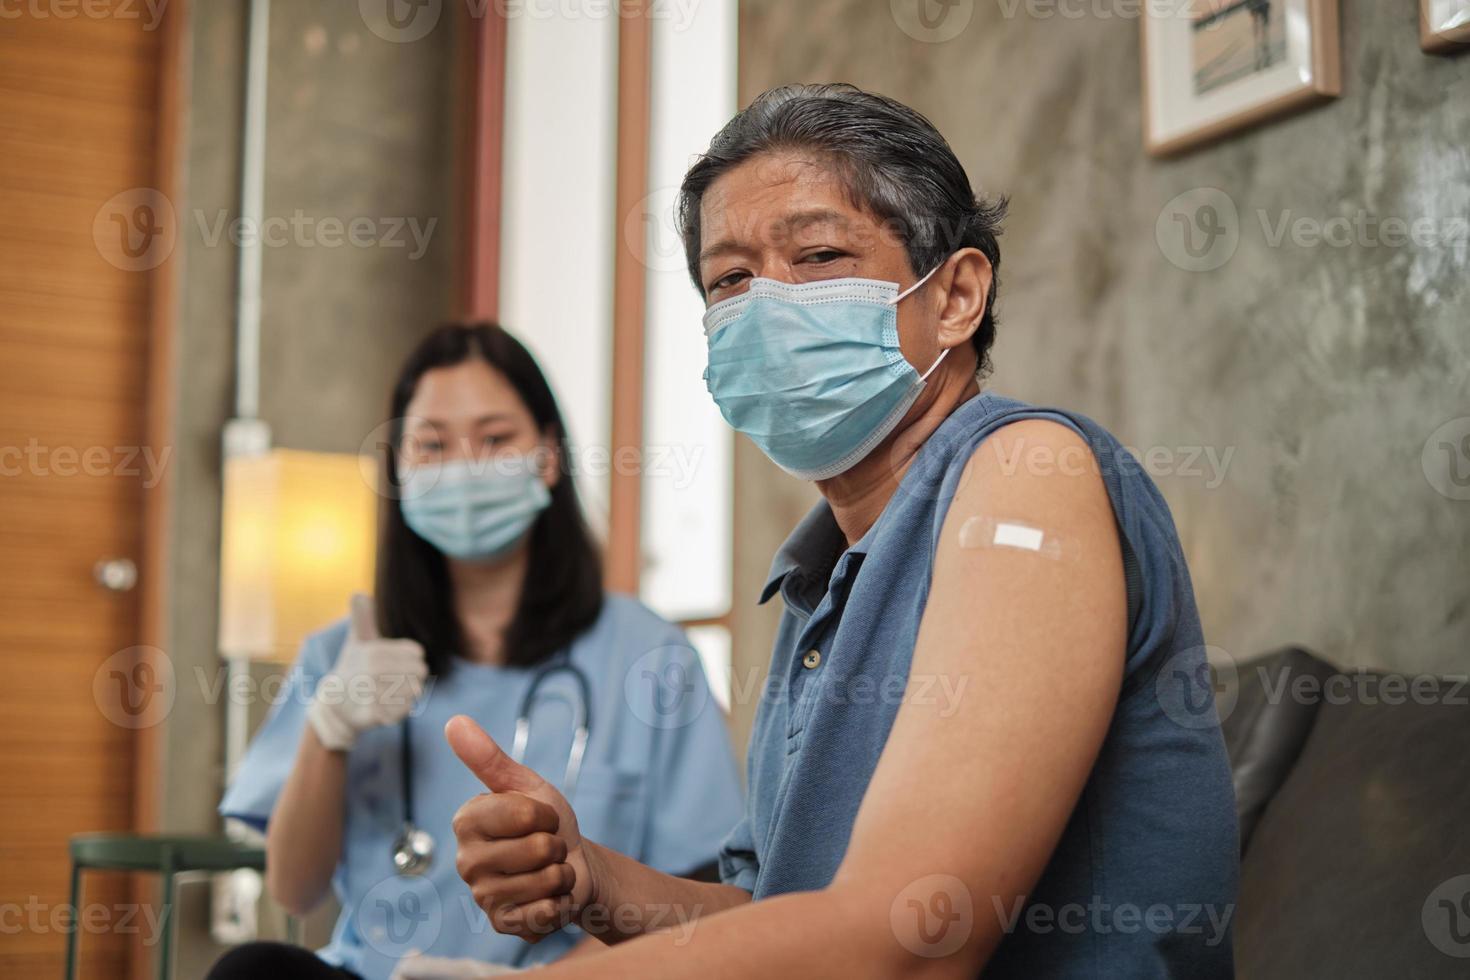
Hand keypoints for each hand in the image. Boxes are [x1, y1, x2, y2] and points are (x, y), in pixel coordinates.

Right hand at [306, 593, 427, 751]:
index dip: (410, 659)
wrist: (334, 705)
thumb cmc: (352, 668)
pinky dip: (400, 709)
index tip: (394, 664)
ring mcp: (374, 694)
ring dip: (406, 693)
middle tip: (394, 680)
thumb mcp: (357, 641)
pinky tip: (386, 705)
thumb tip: (358, 594)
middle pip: (420, 672)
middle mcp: (374, 671)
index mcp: (375, 651)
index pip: (417, 653)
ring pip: (415, 691)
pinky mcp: (375, 715)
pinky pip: (405, 710)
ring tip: (389, 692)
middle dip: (412, 677)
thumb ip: (362, 619)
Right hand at [447, 715, 599, 942]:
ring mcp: (483, 896)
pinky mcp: (503, 925)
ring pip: (545, 880)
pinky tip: (548, 897)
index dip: (546, 814)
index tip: (541, 817)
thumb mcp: (526, 784)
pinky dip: (559, 902)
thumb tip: (453, 721)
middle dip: (556, 845)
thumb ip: (488, 757)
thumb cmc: (546, 822)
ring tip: (548, 870)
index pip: (521, 813)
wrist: (573, 865)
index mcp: (467, 821)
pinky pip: (545, 911)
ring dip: (560, 874)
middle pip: (537, 849)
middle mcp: (466, 860)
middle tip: (547, 847)